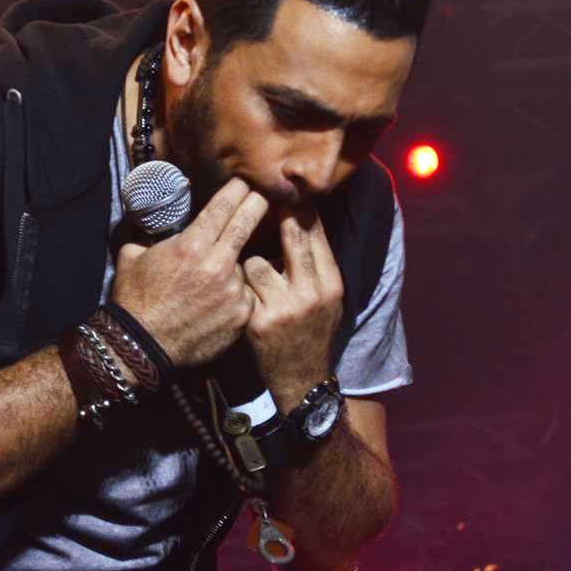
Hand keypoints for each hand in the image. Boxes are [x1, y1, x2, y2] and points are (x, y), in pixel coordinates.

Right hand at [111, 177, 269, 367]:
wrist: (143, 345)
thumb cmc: (135, 299)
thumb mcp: (132, 256)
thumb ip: (148, 236)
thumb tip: (149, 223)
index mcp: (191, 245)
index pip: (223, 206)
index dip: (238, 189)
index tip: (247, 181)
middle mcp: (216, 263)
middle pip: (247, 222)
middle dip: (258, 204)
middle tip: (269, 195)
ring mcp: (232, 290)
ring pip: (245, 263)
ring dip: (237, 264)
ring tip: (218, 277)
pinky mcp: (241, 314)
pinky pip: (245, 294)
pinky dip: (237, 294)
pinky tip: (219, 303)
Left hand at [241, 212, 343, 408]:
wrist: (302, 378)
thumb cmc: (313, 330)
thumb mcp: (328, 298)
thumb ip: (317, 264)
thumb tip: (301, 218)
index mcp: (331, 283)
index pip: (316, 233)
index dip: (299, 208)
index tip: (285, 192)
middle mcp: (311, 293)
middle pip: (292, 236)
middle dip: (275, 214)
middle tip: (261, 198)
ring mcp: (285, 307)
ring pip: (256, 261)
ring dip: (249, 262)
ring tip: (252, 271)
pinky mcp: (259, 321)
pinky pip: (241, 287)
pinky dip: (239, 285)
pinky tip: (239, 292)